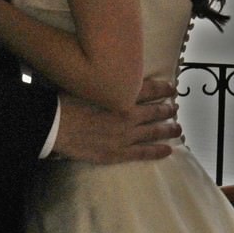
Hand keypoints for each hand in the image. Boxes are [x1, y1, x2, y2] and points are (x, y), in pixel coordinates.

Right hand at [51, 91, 181, 163]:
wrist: (55, 125)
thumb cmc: (66, 102)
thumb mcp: (88, 85)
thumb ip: (104, 84)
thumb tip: (112, 80)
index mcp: (120, 95)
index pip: (148, 89)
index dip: (162, 88)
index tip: (171, 88)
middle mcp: (127, 113)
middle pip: (154, 110)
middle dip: (167, 109)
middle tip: (175, 108)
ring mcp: (125, 135)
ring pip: (153, 131)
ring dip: (168, 129)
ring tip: (178, 128)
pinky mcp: (118, 152)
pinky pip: (143, 153)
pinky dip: (158, 151)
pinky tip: (168, 150)